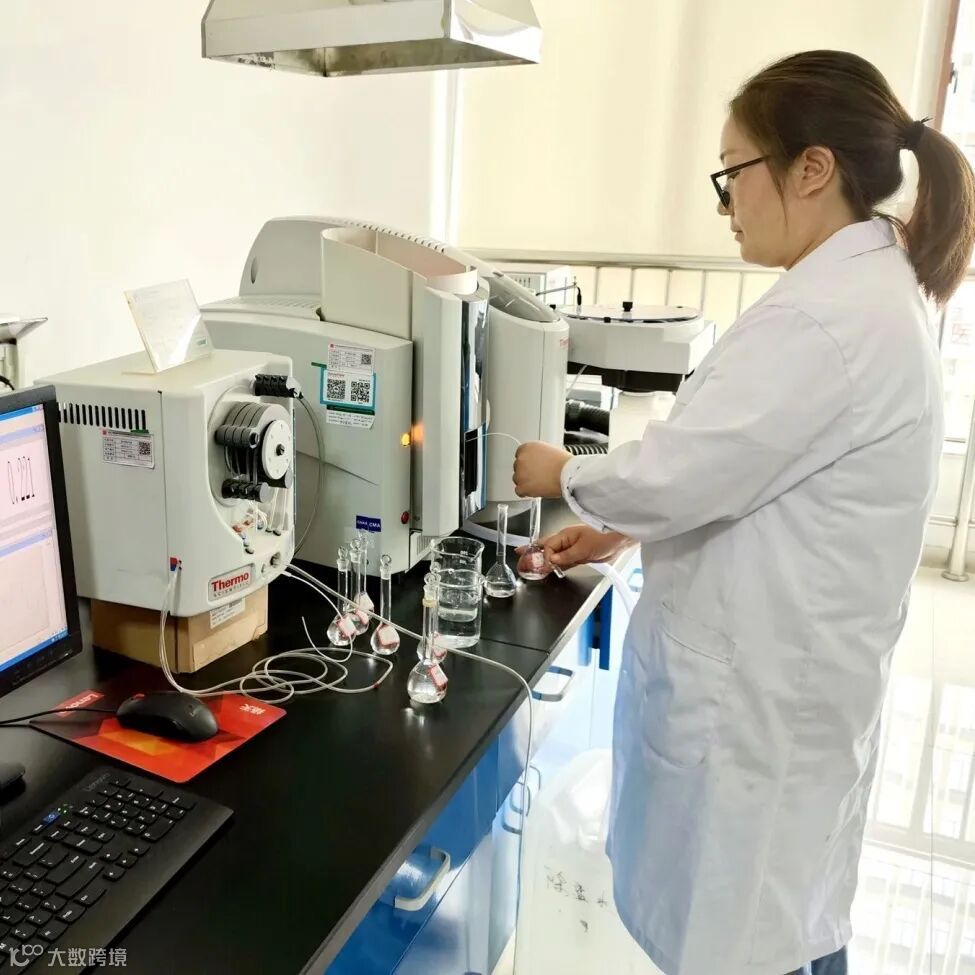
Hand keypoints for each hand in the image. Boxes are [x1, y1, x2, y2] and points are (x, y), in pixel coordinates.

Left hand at [513, 442, 571, 498]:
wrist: (568, 474)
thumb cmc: (564, 463)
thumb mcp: (549, 450)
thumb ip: (538, 455)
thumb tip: (536, 461)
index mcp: (528, 447)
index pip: (520, 454)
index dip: (527, 462)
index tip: (532, 466)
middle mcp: (521, 459)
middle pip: (518, 467)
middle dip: (526, 472)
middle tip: (538, 476)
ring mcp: (520, 473)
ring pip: (517, 479)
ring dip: (526, 482)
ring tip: (539, 483)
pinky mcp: (522, 487)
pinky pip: (519, 491)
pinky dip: (526, 492)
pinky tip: (535, 490)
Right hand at [517, 524, 632, 571]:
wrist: (621, 539)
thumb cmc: (604, 536)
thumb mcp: (584, 547)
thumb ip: (567, 555)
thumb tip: (551, 560)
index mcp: (566, 535)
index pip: (548, 546)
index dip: (544, 556)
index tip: (545, 565)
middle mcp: (567, 541)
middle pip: (546, 548)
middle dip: (534, 553)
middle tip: (520, 558)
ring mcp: (573, 549)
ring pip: (554, 555)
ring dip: (544, 561)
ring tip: (531, 566)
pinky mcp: (579, 556)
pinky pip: (564, 561)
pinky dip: (556, 565)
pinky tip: (550, 569)